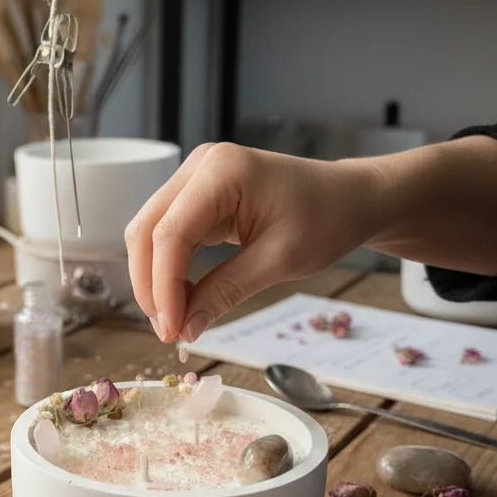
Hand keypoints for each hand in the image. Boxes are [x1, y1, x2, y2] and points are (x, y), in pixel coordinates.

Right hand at [124, 143, 377, 343]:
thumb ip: (225, 292)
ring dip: (153, 279)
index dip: (163, 286)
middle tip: (168, 330)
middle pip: (146, 230)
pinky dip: (167, 269)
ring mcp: (194, 178)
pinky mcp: (195, 195)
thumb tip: (185, 328)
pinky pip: (166, 234)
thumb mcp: (278, 261)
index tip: (172, 329)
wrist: (349, 198)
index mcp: (221, 171)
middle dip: (150, 285)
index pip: (170, 234)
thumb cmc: (327, 219)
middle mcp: (199, 166)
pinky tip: (181, 298)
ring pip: (148, 234)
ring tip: (174, 319)